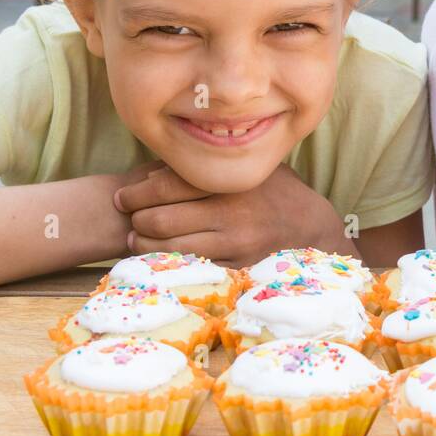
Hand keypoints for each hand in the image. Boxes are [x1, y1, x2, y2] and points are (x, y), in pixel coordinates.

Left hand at [113, 162, 351, 265]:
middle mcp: (230, 212)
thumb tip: (153, 174)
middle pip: (160, 219)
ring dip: (145, 246)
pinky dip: (168, 264)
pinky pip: (191, 268)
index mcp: (228, 181)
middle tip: (131, 220)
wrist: (312, 227)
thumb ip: (206, 167)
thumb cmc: (273, 191)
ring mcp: (234, 244)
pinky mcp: (237, 268)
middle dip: (136, 221)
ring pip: (169, 249)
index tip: (123, 197)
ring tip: (137, 239)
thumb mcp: (245, 168)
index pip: (166, 185)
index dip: (136, 193)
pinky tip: (161, 257)